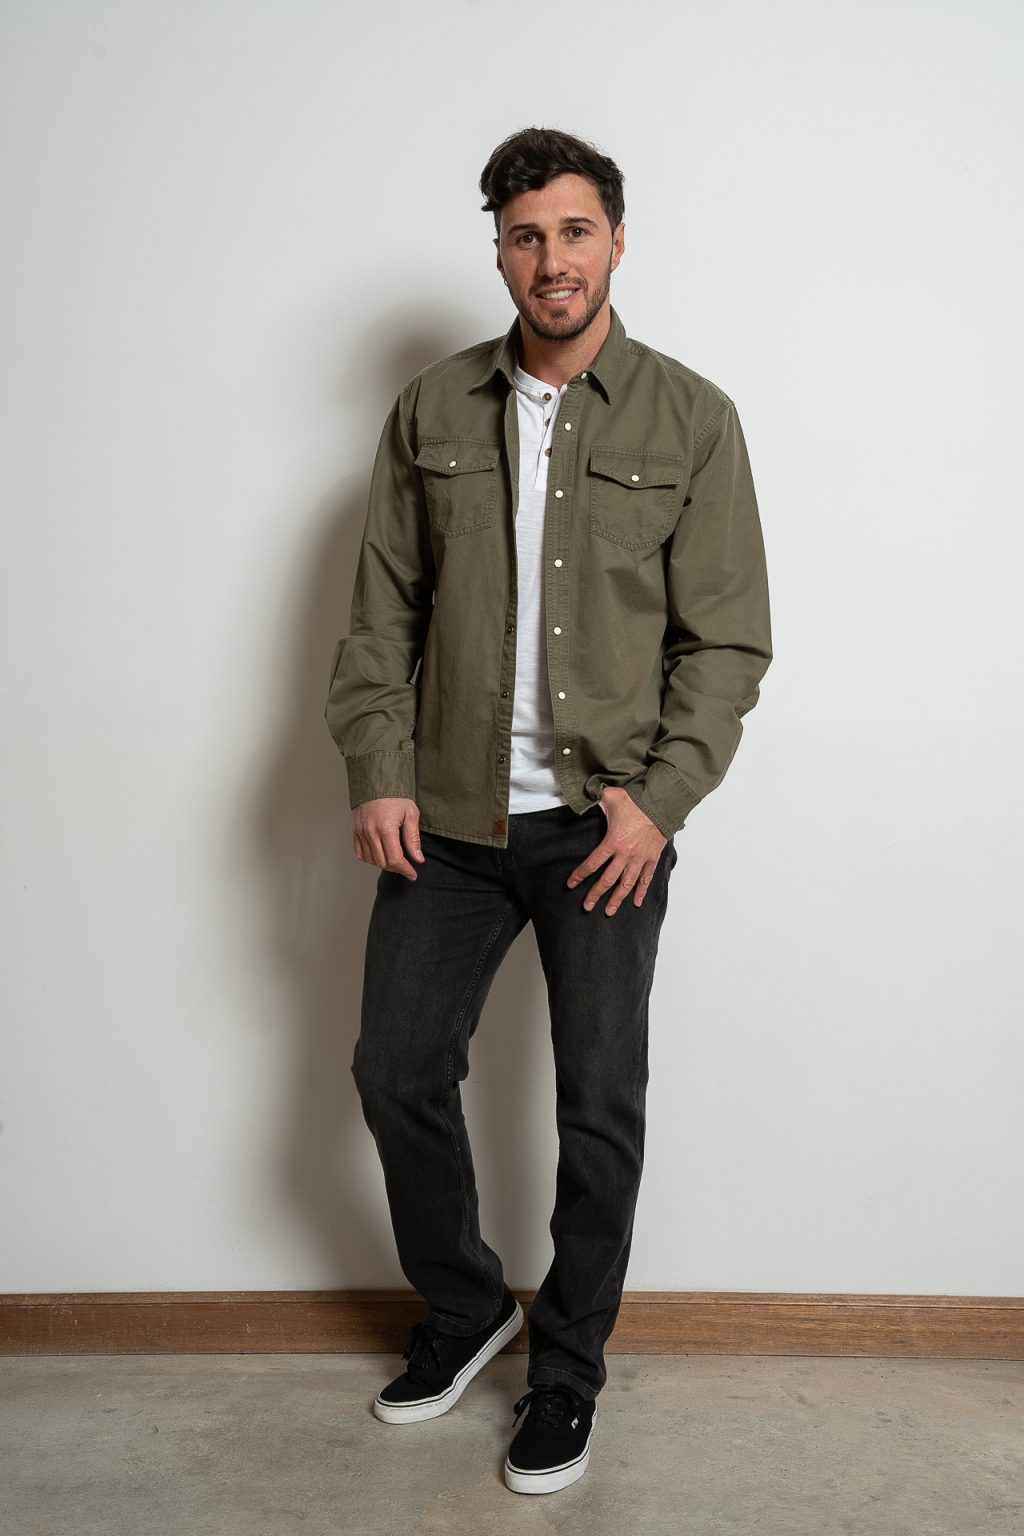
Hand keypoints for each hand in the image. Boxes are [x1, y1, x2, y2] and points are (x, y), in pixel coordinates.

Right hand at [352, 797, 424, 879]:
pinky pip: (360, 853)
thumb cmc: (396, 795)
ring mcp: (361, 832)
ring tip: (395, 861)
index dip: (405, 870)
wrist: (377, 780)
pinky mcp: (355, 830)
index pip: (395, 859)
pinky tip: (380, 856)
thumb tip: (418, 859)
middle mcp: (370, 832)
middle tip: (406, 867)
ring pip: (371, 860)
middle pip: (383, 862)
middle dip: (396, 868)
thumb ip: (413, 839)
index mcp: (386, 828)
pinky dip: (370, 859)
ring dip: (384, 865)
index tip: (413, 874)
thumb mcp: (411, 814)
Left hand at [567, 787, 667, 915]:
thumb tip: (582, 794)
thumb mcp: (610, 796)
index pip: (592, 863)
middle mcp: (626, 854)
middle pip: (608, 880)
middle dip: (596, 894)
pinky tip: (636, 902)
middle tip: (587, 906)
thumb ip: (594, 797)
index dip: (580, 875)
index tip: (571, 884)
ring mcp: (640, 858)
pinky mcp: (652, 857)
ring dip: (617, 899)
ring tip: (609, 911)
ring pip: (626, 884)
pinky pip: (646, 878)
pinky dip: (641, 891)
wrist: (662, 802)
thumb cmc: (636, 799)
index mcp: (613, 841)